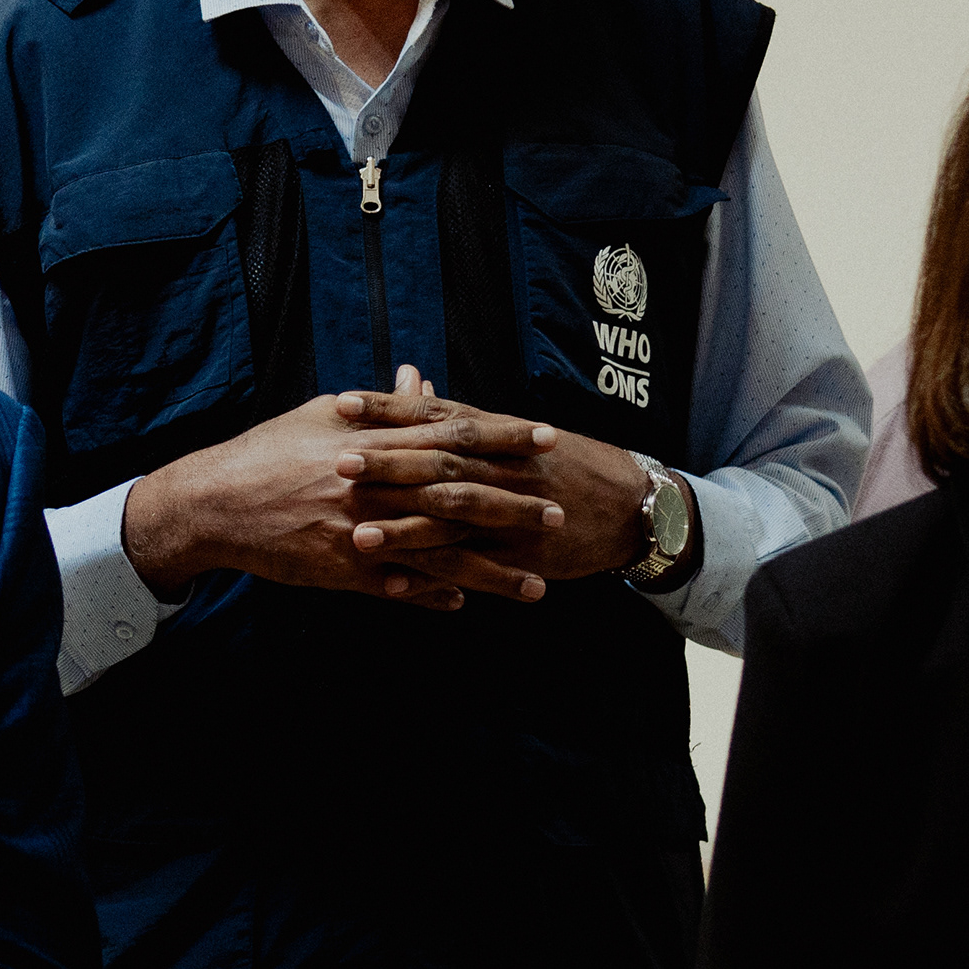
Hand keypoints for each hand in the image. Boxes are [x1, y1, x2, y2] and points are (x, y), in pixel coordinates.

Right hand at [125, 381, 553, 611]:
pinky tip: (465, 604)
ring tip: (535, 586)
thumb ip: (379, 405)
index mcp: (373, 441)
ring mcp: (360, 530)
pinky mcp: (342, 568)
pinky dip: (431, 595)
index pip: (453, 435)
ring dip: (490, 570)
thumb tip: (420, 381)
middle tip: (560, 513)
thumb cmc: (270, 451)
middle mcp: (374, 484)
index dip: (503, 437)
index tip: (547, 438)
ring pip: (437, 552)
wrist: (215, 501)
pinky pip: (396, 585)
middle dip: (512, 506)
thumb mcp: (322, 416)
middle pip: (457, 495)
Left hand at [333, 372, 669, 599]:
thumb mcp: (511, 431)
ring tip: (358, 536)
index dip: (388, 410)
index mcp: (493, 434)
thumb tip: (410, 383)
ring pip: (453, 519)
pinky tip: (396, 585)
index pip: (433, 415)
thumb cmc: (561, 462)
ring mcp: (511, 513)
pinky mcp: (519, 555)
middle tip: (339, 463)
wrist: (628, 504)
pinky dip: (434, 577)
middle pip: (438, 463)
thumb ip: (455, 413)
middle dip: (388, 465)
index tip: (343, 403)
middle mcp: (500, 468)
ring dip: (404, 529)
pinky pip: (471, 568)